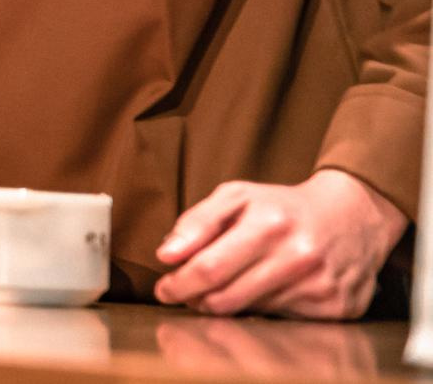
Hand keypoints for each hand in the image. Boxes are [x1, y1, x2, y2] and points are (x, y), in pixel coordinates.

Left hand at [153, 169, 407, 318]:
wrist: (354, 216)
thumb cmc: (283, 207)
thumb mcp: (238, 196)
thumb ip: (196, 222)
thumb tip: (166, 255)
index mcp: (269, 224)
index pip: (210, 268)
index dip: (179, 284)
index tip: (163, 290)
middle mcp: (299, 257)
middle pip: (227, 299)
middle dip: (197, 299)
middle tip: (187, 293)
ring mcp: (321, 287)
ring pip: (251, 312)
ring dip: (230, 304)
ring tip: (232, 283)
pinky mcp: (338, 309)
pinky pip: (281, 321)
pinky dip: (265, 309)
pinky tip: (271, 289)